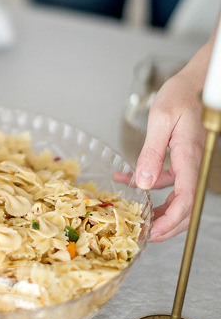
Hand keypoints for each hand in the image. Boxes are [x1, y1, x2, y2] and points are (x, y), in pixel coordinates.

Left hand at [116, 63, 205, 241]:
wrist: (190, 83)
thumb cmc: (179, 96)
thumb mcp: (160, 120)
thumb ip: (151, 152)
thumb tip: (143, 183)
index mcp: (189, 157)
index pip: (186, 200)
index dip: (172, 221)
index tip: (154, 233)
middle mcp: (192, 164)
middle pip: (185, 206)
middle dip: (166, 225)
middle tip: (144, 234)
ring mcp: (187, 163)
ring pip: (177, 197)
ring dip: (157, 208)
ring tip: (133, 213)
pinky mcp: (180, 159)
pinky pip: (167, 180)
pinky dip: (148, 185)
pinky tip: (127, 180)